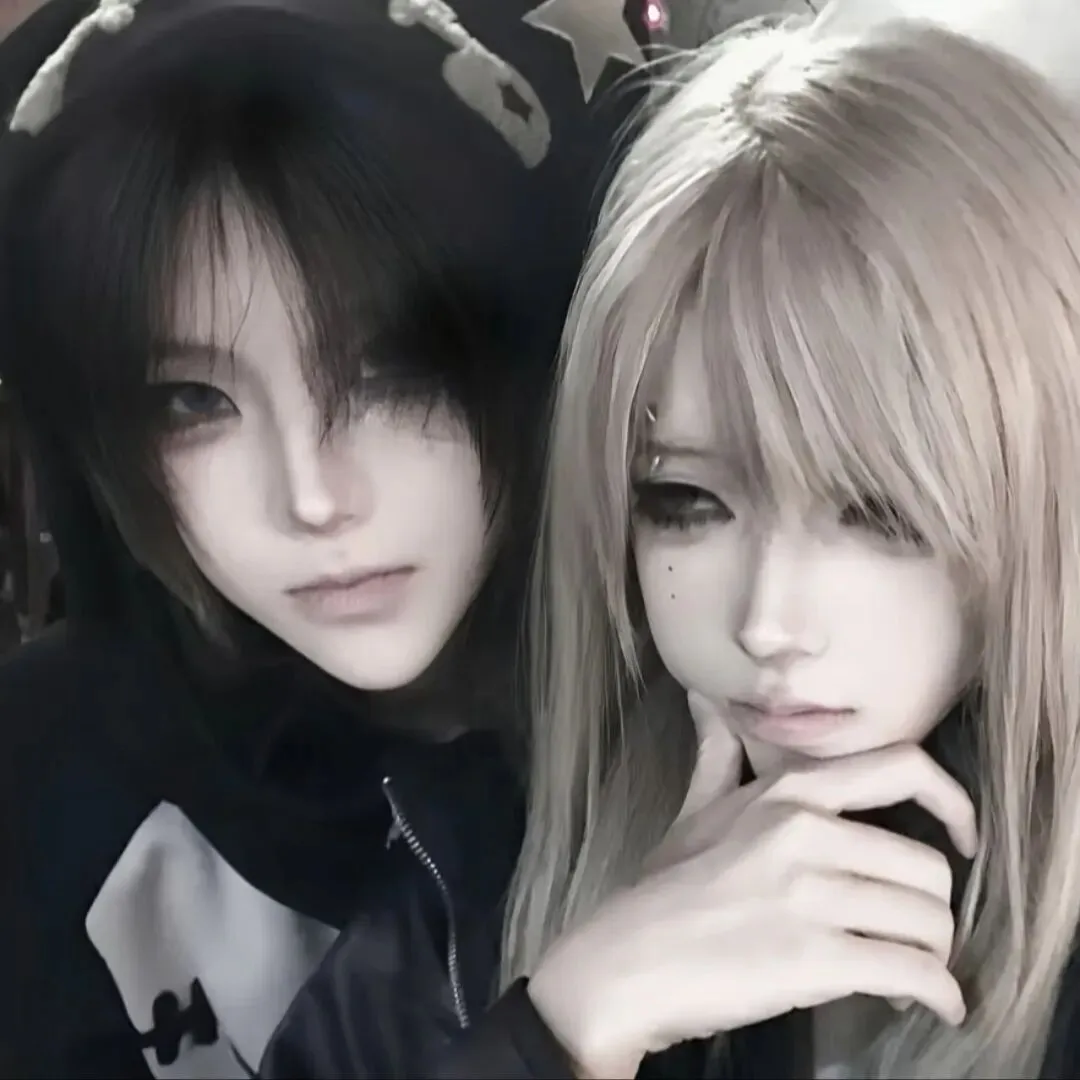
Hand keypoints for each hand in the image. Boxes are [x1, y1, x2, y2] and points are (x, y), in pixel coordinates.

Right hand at [528, 699, 976, 1078]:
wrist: (626, 962)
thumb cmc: (664, 890)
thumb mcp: (694, 813)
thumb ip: (715, 755)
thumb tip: (701, 699)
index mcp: (787, 794)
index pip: (902, 767)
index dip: (954, 802)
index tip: (965, 837)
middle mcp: (806, 832)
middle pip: (928, 868)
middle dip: (930, 913)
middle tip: (909, 937)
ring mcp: (810, 895)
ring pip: (928, 923)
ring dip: (931, 957)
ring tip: (906, 973)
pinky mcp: (815, 959)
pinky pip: (915, 974)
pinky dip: (938, 996)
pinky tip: (928, 1003)